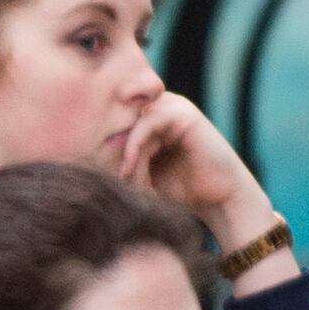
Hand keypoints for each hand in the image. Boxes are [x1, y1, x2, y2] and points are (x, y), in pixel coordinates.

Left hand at [114, 98, 294, 292]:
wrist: (221, 201)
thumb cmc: (182, 192)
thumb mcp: (143, 175)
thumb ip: (122, 162)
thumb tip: (87, 158)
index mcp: (152, 121)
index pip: (116, 124)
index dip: (104, 149)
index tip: (95, 174)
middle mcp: (162, 110)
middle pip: (122, 122)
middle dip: (113, 153)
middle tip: (110, 180)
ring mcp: (174, 108)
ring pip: (133, 123)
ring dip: (125, 154)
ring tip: (126, 180)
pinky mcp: (183, 113)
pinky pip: (147, 121)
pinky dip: (135, 146)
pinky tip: (131, 169)